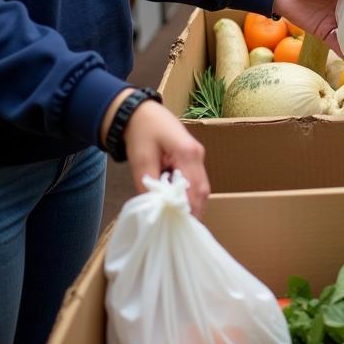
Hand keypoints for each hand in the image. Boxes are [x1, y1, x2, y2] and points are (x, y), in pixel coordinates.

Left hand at [114, 94, 209, 217]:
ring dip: (191, 204)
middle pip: (202, 190)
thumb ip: (149, 185)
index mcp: (188, 152)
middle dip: (193, 212)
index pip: (194, 188)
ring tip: (179, 222)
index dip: (189, 211)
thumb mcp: (141, 160)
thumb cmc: (142, 133)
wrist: (141, 112)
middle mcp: (198, 155)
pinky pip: (196, 181)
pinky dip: (189, 196)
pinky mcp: (193, 158)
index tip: (180, 229)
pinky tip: (178, 207)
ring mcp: (198, 156)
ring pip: (201, 187)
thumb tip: (155, 208)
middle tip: (180, 231)